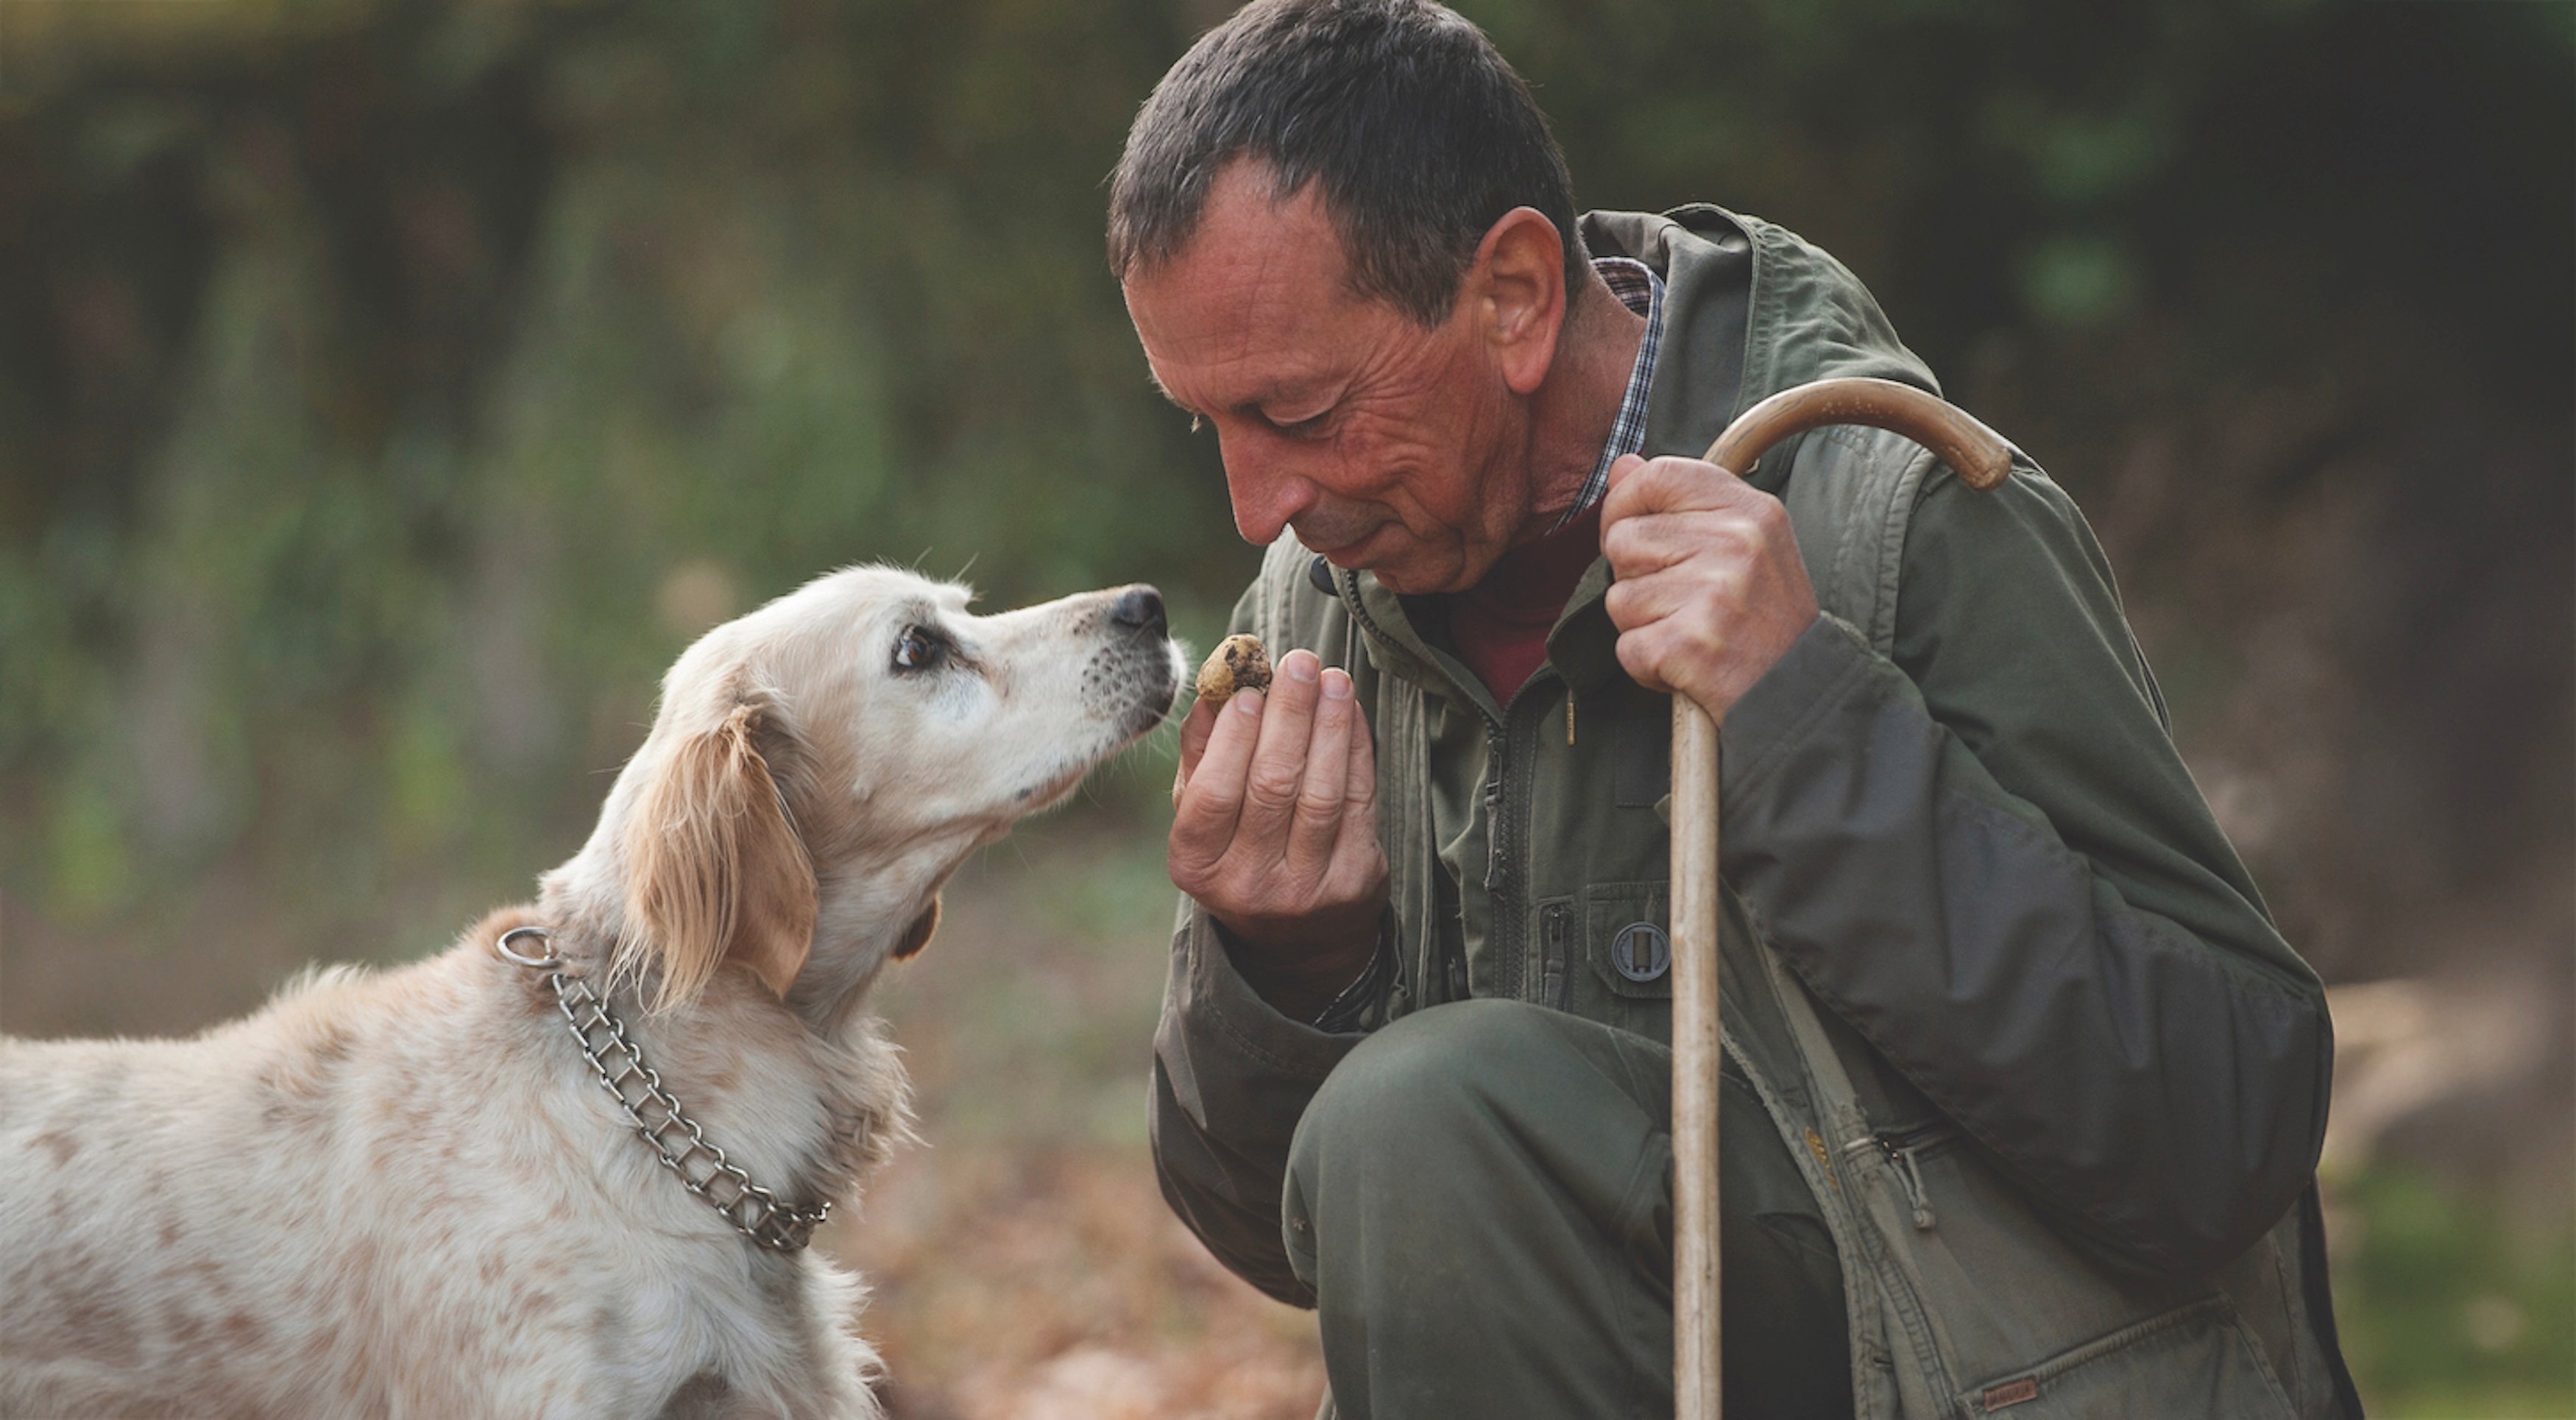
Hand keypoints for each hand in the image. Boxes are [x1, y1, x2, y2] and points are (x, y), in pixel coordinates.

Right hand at [1169, 648, 1387, 1019]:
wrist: (1298, 938)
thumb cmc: (1239, 852)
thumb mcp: (1202, 815)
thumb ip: (1200, 753)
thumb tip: (1214, 687)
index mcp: (1196, 864)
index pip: (1213, 795)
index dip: (1233, 739)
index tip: (1249, 689)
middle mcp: (1247, 884)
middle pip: (1272, 786)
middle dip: (1289, 716)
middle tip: (1299, 663)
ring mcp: (1305, 888)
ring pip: (1321, 793)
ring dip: (1329, 726)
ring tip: (1332, 678)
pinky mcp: (1354, 881)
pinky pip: (1358, 802)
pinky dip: (1356, 750)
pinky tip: (1350, 712)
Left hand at [1599, 452, 1819, 719]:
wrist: (1799, 691)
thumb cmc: (1764, 617)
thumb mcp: (1743, 542)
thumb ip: (1681, 500)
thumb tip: (1622, 466)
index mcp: (1749, 509)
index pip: (1659, 476)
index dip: (1624, 503)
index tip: (1628, 529)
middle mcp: (1735, 543)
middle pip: (1624, 539)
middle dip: (1634, 575)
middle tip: (1681, 600)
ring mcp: (1712, 594)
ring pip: (1619, 596)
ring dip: (1641, 623)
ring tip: (1689, 630)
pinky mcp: (1689, 644)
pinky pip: (1627, 646)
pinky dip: (1646, 665)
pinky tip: (1685, 663)